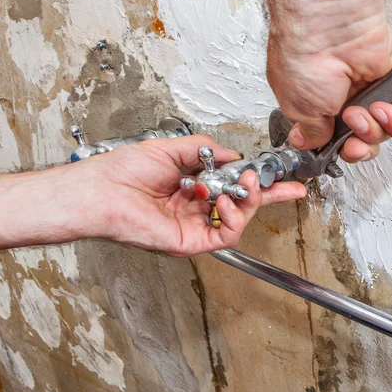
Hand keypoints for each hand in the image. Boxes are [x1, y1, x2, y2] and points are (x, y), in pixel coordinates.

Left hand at [0, 135, 306, 254]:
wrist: (103, 190)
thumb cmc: (125, 170)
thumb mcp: (173, 149)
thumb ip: (207, 150)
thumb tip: (234, 155)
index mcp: (192, 188)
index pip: (233, 186)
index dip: (259, 182)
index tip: (280, 177)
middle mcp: (195, 209)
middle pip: (243, 206)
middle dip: (269, 196)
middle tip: (288, 187)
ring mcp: (194, 227)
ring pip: (238, 220)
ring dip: (250, 201)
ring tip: (248, 184)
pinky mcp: (191, 243)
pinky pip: (226, 235)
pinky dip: (233, 217)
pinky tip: (226, 200)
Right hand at [261, 0, 391, 162]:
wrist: (330, 30)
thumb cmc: (305, 60)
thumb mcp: (298, 109)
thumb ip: (310, 133)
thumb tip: (309, 143)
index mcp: (317, 105)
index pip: (334, 141)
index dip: (337, 151)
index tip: (334, 150)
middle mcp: (344, 99)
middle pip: (361, 142)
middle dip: (358, 148)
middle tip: (352, 141)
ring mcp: (370, 92)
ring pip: (383, 133)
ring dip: (372, 130)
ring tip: (359, 113)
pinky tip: (382, 109)